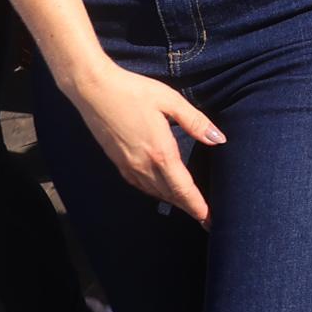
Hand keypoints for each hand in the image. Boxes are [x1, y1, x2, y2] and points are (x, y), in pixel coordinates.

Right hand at [66, 57, 224, 221]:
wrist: (93, 90)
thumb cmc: (134, 91)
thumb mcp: (170, 101)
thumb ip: (195, 122)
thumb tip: (219, 139)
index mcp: (160, 153)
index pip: (183, 188)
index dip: (197, 206)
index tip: (209, 220)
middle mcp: (143, 165)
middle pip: (170, 195)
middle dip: (189, 208)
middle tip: (205, 220)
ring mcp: (128, 166)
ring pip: (154, 192)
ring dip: (172, 201)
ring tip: (188, 207)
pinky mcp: (117, 162)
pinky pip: (140, 185)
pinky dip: (155, 192)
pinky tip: (160, 189)